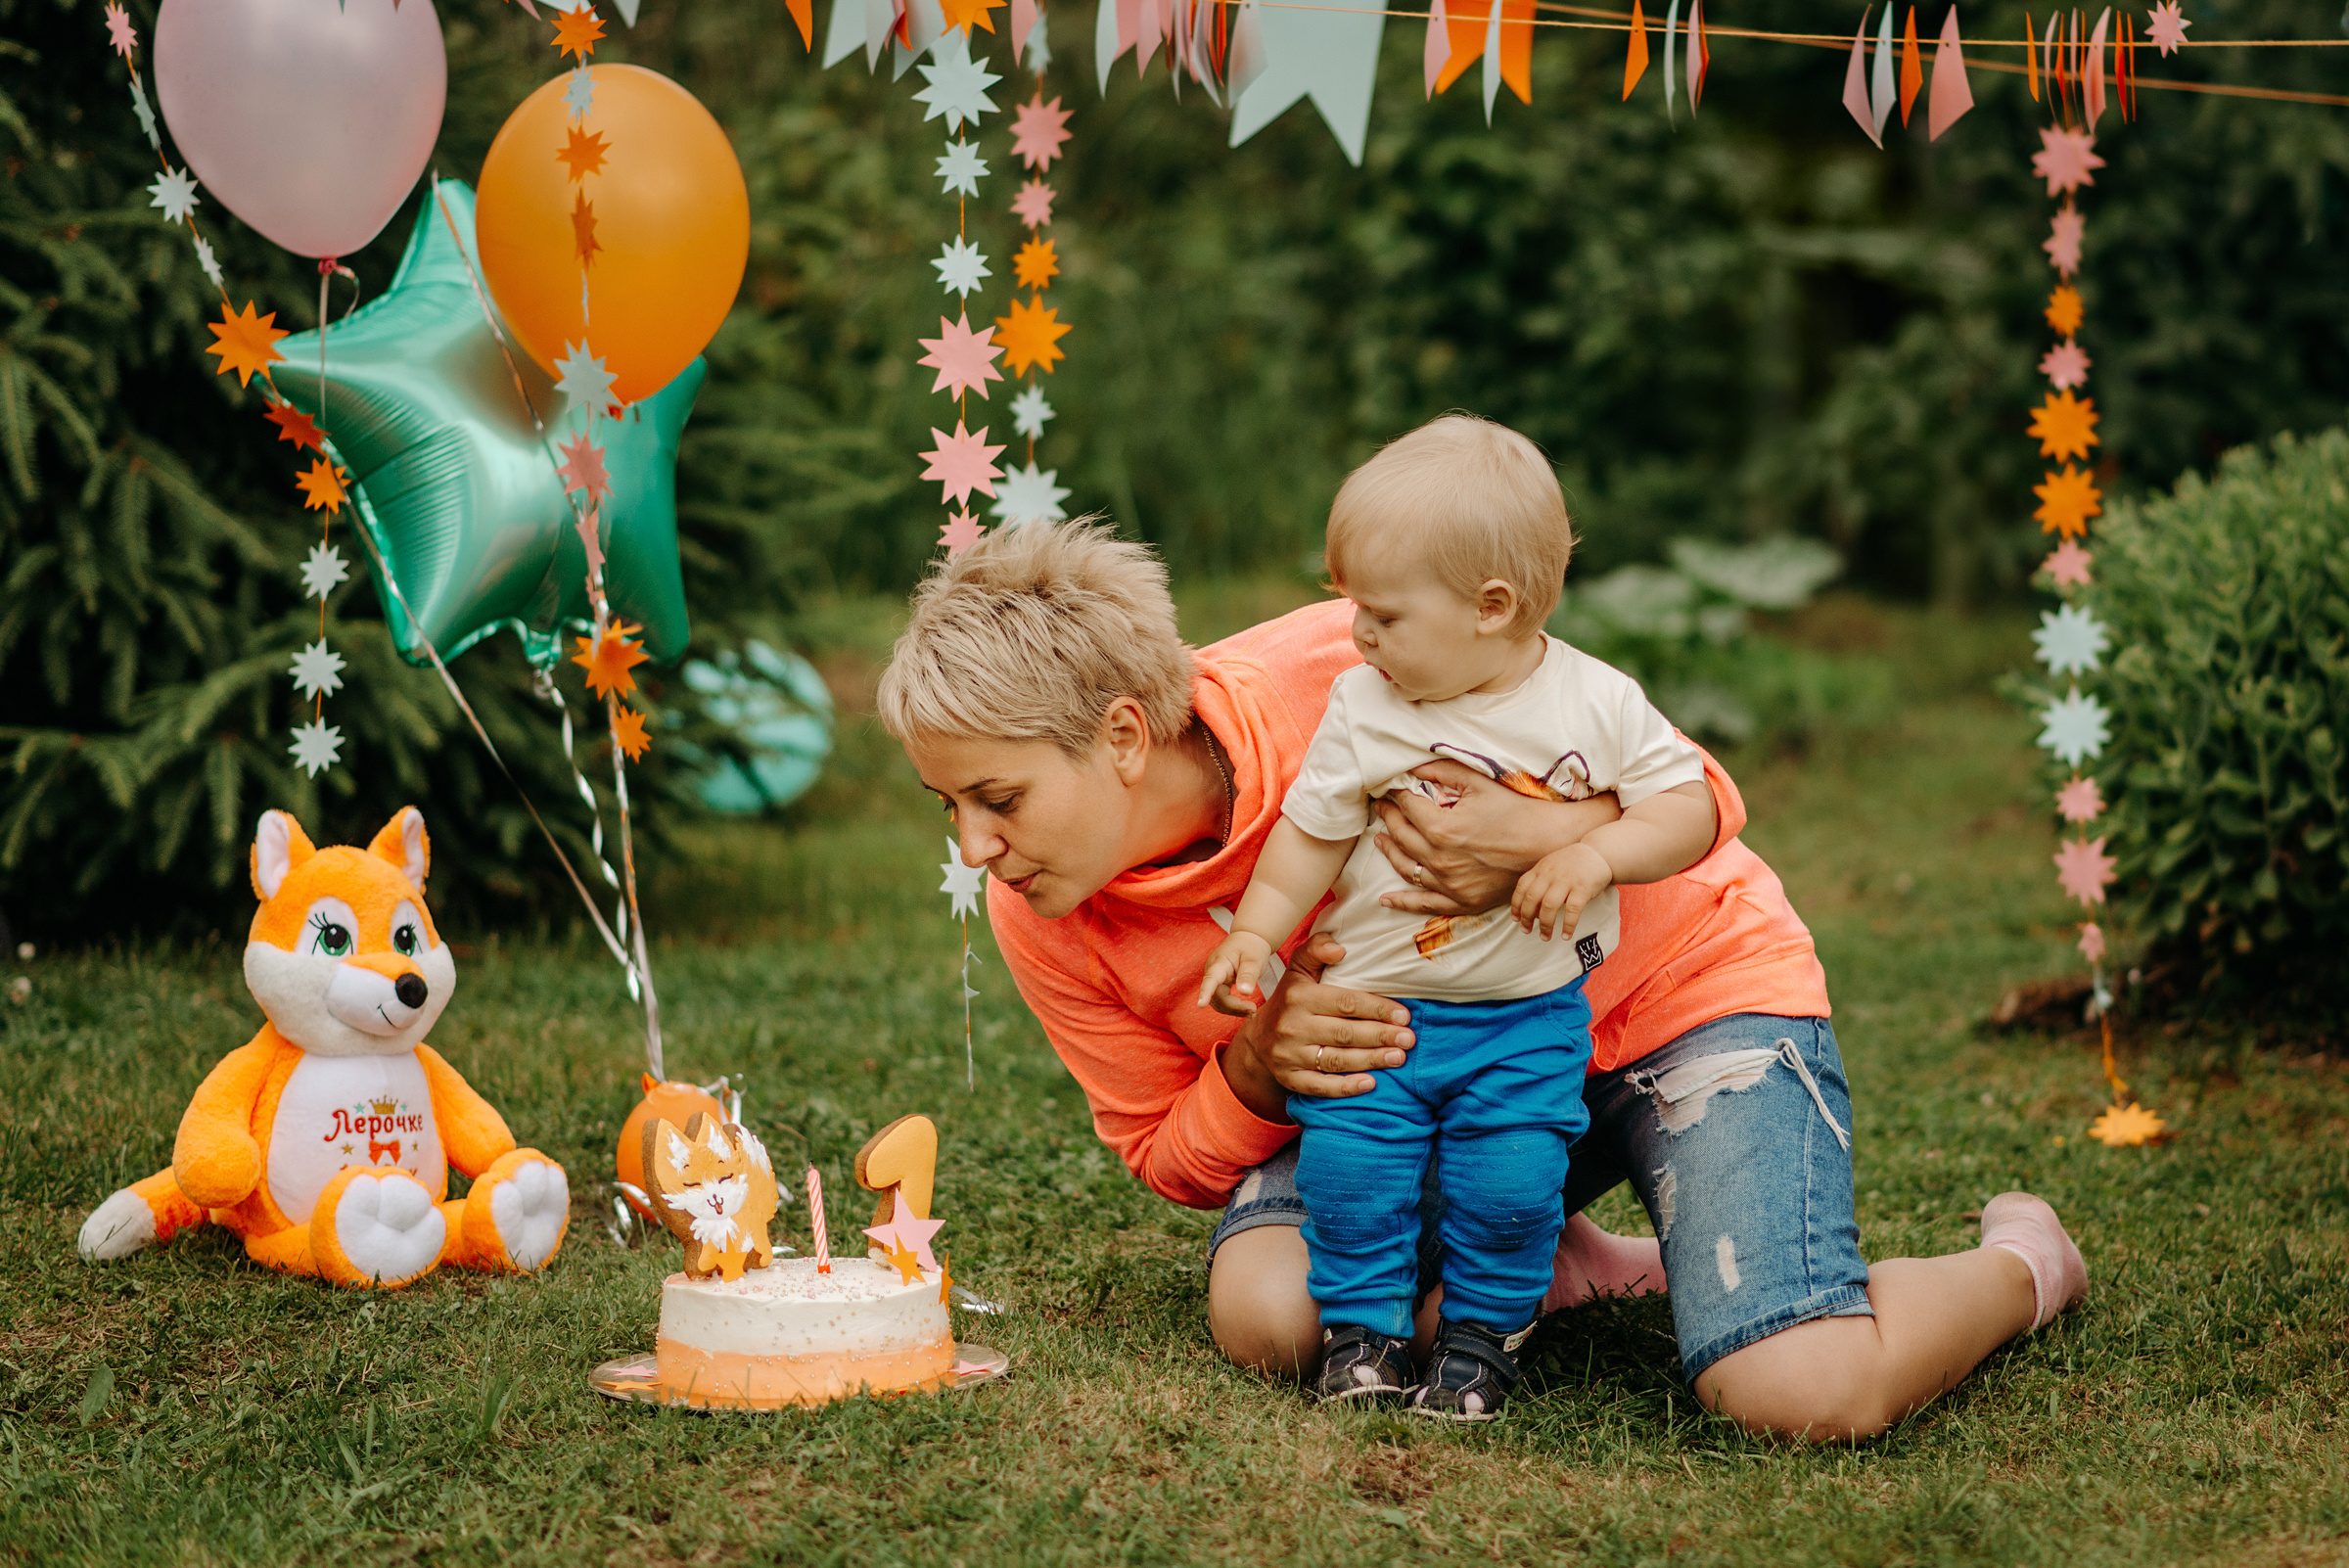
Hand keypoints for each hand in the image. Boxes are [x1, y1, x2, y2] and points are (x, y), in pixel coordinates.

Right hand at [1199, 931, 1277, 1014]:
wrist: (1249, 939)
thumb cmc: (1251, 947)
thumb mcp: (1254, 960)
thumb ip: (1248, 975)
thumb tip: (1245, 992)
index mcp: (1220, 963)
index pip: (1211, 979)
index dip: (1205, 993)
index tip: (1201, 1005)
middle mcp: (1213, 972)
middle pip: (1216, 996)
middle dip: (1233, 1006)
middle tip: (1253, 1010)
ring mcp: (1215, 979)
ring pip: (1219, 1002)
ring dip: (1234, 1009)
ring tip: (1252, 1011)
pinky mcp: (1219, 985)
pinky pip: (1223, 1001)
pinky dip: (1234, 1007)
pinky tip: (1247, 1010)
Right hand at [1221, 935, 1415, 1111]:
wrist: (1257, 1037)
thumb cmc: (1290, 999)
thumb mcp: (1299, 969)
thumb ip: (1317, 950)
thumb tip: (1340, 949)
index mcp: (1298, 997)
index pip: (1345, 1003)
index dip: (1377, 1009)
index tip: (1404, 1015)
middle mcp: (1292, 1026)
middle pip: (1345, 1033)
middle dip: (1381, 1036)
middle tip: (1408, 1039)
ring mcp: (1289, 1055)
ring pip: (1336, 1060)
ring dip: (1371, 1060)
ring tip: (1398, 1058)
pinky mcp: (1290, 1079)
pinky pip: (1320, 1086)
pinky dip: (1346, 1087)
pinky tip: (1370, 1083)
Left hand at [1369, 760, 1622, 916]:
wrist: (1550, 844)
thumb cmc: (1517, 810)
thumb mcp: (1480, 784)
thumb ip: (1444, 772)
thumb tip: (1413, 765)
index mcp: (1442, 829)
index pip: (1407, 807)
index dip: (1396, 795)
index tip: (1389, 788)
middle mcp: (1441, 860)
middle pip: (1402, 836)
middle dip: (1389, 818)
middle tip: (1382, 807)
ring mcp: (1451, 885)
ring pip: (1407, 868)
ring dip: (1390, 852)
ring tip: (1380, 839)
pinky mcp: (1463, 901)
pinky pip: (1426, 903)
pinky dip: (1403, 901)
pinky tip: (1386, 899)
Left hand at [1511, 842, 1612, 940]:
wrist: (1598, 852)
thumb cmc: (1572, 863)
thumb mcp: (1550, 866)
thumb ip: (1539, 881)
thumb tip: (1530, 909)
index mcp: (1541, 869)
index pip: (1522, 888)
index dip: (1516, 905)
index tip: (1516, 919)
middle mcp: (1551, 874)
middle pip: (1532, 899)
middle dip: (1527, 918)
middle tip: (1526, 930)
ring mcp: (1566, 881)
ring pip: (1549, 906)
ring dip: (1545, 925)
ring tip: (1545, 936)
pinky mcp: (1583, 888)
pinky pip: (1573, 910)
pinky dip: (1568, 925)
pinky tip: (1566, 935)